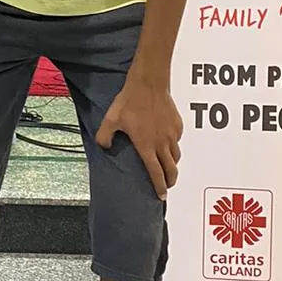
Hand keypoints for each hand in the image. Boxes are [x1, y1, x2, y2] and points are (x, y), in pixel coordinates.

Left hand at [96, 77, 182, 200]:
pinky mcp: (178, 125)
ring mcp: (172, 134)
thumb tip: (104, 146)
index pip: (156, 173)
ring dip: (172, 165)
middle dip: (170, 181)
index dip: (159, 187)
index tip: (161, 196)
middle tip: (167, 186)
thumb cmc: (129, 102)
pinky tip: (166, 143)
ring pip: (176, 156)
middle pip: (171, 169)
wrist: (148, 84)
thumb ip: (104, 136)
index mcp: (146, 146)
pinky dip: (173, 146)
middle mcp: (162, 143)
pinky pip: (177, 141)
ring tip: (167, 167)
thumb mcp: (110, 120)